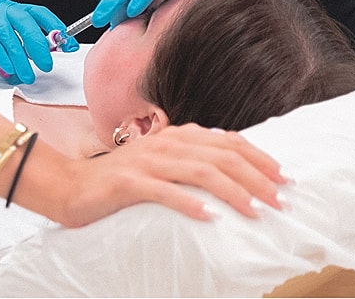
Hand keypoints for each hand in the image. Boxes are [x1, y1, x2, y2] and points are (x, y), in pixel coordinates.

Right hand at [0, 0, 76, 83]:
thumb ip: (6, 49)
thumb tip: (20, 69)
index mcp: (11, 8)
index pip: (40, 14)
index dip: (56, 28)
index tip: (69, 43)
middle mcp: (2, 9)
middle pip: (28, 24)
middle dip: (41, 45)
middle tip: (48, 63)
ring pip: (10, 36)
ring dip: (21, 58)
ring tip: (28, 75)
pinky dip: (1, 57)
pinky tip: (7, 69)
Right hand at [58, 123, 287, 227]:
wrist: (71, 184)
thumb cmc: (120, 179)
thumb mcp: (160, 162)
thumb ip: (190, 159)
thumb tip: (230, 166)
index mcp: (176, 135)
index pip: (228, 141)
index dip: (259, 157)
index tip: (284, 178)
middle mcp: (166, 142)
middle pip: (221, 155)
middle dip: (256, 177)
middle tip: (280, 201)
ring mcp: (147, 161)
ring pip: (200, 171)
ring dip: (232, 191)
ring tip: (255, 211)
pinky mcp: (129, 182)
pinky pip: (164, 191)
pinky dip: (189, 203)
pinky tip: (209, 218)